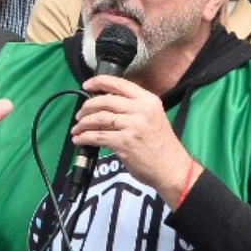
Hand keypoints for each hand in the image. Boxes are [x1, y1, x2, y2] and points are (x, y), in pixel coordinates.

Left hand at [72, 75, 194, 205]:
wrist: (172, 168)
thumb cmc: (162, 146)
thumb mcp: (154, 117)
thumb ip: (135, 108)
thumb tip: (107, 105)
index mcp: (149, 100)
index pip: (119, 84)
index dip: (99, 82)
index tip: (87, 85)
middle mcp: (141, 110)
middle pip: (105, 101)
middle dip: (87, 107)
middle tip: (80, 114)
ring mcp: (133, 126)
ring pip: (99, 118)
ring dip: (84, 123)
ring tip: (77, 128)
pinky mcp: (125, 142)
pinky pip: (98, 136)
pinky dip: (85, 137)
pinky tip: (80, 139)